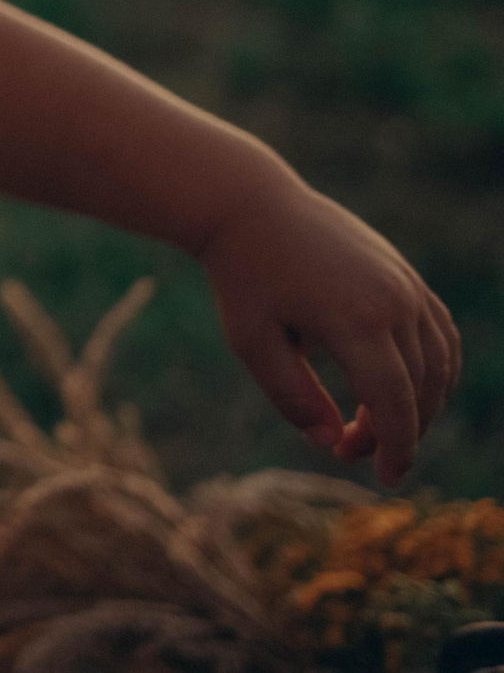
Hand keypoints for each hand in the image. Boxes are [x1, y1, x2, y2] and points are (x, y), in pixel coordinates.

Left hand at [196, 181, 461, 484]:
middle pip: (419, 389)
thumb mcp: (251, 341)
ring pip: (439, 366)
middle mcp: (394, 300)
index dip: (396, 446)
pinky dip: (433, 371)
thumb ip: (292, 396)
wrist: (249, 206)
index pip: (394, 402)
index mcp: (355, 318)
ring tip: (371, 425)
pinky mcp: (407, 276)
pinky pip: (440, 335)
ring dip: (418, 405)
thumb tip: (332, 442)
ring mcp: (407, 285)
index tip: (384, 477)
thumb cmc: (243, 276)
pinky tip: (405, 392)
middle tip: (351, 449)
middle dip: (395, 431)